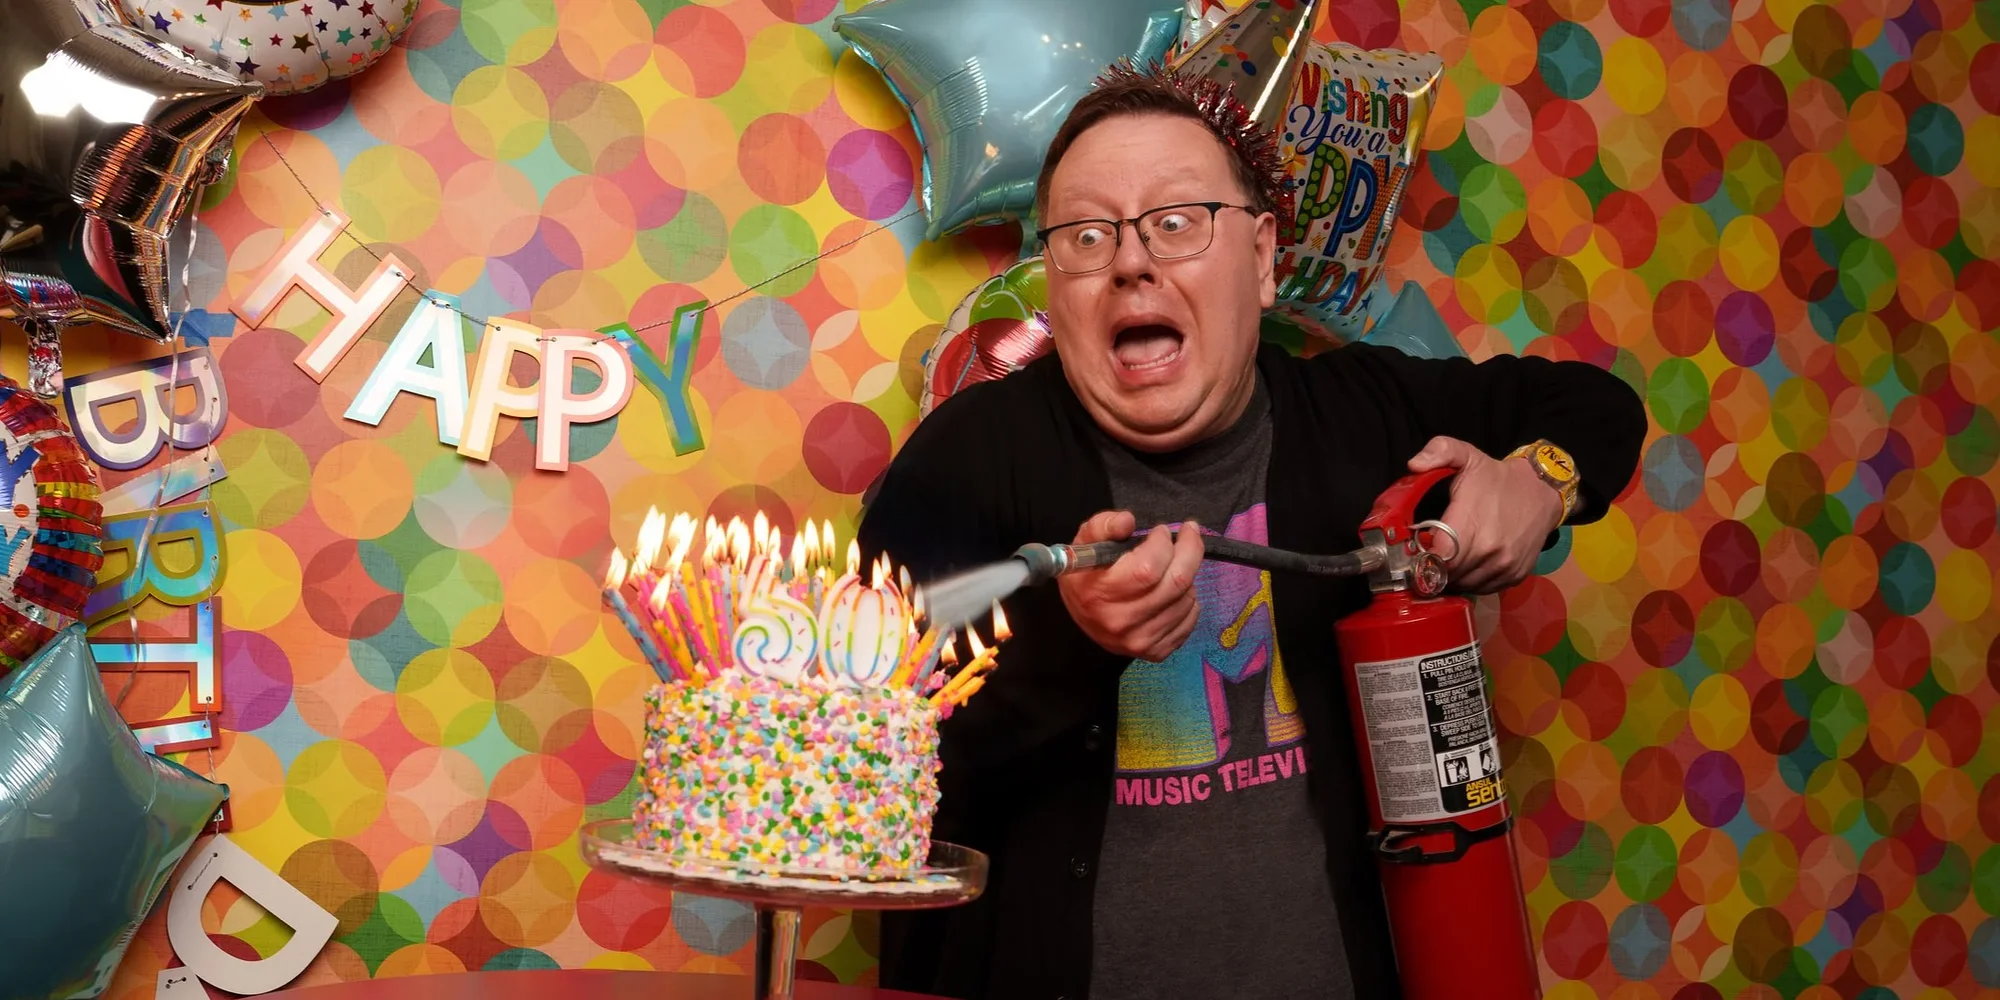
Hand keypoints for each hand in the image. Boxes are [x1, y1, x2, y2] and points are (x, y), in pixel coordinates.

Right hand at [1057, 511, 1204, 661]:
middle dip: (1190, 550)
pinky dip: (1189, 600)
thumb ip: (1103, 526)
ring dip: (1187, 575)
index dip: (1162, 543)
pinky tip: (1174, 591)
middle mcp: (1122, 621)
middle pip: (1177, 582)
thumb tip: (1128, 521)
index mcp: (1101, 593)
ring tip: (1172, 566)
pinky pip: (1190, 620)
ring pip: (1187, 599)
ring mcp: (1141, 640)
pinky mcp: (1156, 652)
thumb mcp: (1084, 542)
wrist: (1081, 616)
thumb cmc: (1086, 573)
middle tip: (1190, 533)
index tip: (1161, 531)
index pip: (1149, 568)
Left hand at [1407, 436, 1563, 593]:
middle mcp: (1490, 550)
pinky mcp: (1515, 575)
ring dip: (1452, 577)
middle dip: (1433, 568)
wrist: (1543, 492)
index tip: (1415, 551)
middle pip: (1448, 575)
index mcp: (1472, 523)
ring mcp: (1505, 566)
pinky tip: (1468, 564)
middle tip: (1427, 556)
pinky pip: (1484, 588)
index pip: (1437, 558)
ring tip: (1448, 560)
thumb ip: (1439, 451)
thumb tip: (1414, 464)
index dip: (1421, 559)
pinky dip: (1473, 580)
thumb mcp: (1468, 455)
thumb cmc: (1498, 478)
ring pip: (1465, 585)